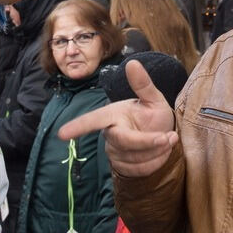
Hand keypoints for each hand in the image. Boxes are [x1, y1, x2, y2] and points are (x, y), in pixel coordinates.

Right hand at [58, 60, 177, 176]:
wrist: (163, 136)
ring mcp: (114, 152)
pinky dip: (156, 162)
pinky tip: (162, 152)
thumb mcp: (154, 98)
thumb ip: (143, 84)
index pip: (92, 120)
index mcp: (113, 115)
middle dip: (150, 141)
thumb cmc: (155, 116)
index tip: (62, 134)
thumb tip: (132, 62)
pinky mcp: (122, 167)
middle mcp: (110, 134)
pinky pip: (139, 170)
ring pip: (135, 158)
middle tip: (170, 137)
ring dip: (157, 152)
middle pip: (124, 142)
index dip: (78, 127)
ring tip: (168, 140)